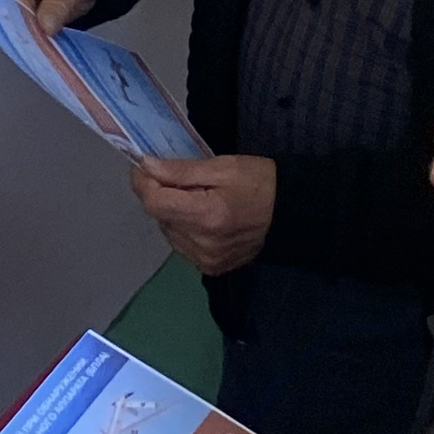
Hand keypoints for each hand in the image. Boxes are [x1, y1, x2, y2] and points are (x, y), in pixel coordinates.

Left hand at [131, 152, 275, 273]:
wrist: (290, 213)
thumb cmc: (260, 182)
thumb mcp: (223, 166)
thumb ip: (181, 170)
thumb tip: (146, 166)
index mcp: (207, 216)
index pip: (155, 202)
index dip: (143, 182)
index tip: (144, 165)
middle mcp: (203, 244)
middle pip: (160, 217)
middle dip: (160, 194)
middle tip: (175, 176)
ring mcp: (206, 260)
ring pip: (168, 232)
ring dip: (171, 212)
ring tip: (192, 197)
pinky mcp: (211, 268)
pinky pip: (182, 245)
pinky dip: (183, 228)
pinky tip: (200, 216)